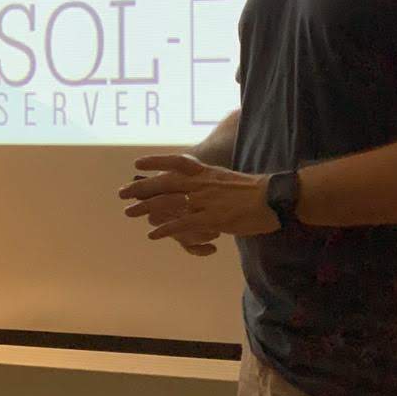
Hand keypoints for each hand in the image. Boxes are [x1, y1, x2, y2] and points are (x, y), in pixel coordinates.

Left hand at [118, 153, 277, 251]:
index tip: (137, 164)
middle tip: (123, 193)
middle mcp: (202, 184)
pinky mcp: (212, 220)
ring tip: (129, 212)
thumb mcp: (227, 179)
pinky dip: (165, 229)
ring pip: (168, 204)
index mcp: (207, 173)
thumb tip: (196, 184)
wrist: (273, 199)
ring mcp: (205, 201)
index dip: (155, 162)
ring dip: (145, 208)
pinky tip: (153, 234)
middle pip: (165, 183)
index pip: (176, 162)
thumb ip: (210, 181)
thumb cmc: (254, 191)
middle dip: (141, 188)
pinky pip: (182, 224)